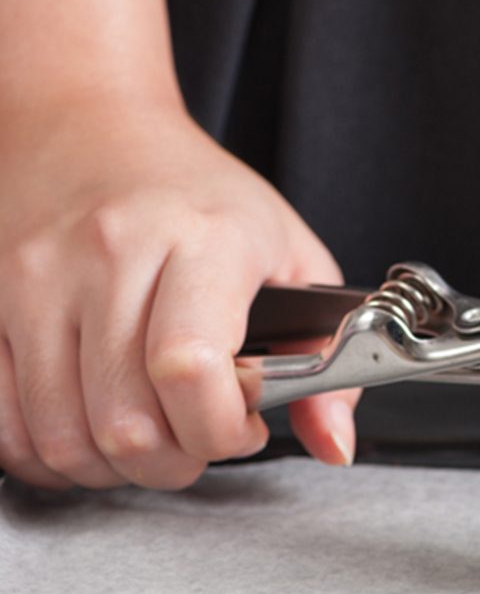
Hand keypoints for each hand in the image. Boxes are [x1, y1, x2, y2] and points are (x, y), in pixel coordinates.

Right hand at [0, 97, 357, 488]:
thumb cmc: (201, 197)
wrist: (87, 126)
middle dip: (175, 462)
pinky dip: (51, 454)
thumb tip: (333, 444)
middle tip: (201, 439)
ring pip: (63, 433)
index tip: (245, 425)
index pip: (190, 367)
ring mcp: (40, 279)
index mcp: (204, 240)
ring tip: (154, 438)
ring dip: (116, 467)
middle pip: (126, 419)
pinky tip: (93, 434)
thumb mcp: (293, 257)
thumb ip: (329, 362)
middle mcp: (113, 255)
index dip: (221, 429)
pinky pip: (7, 420)